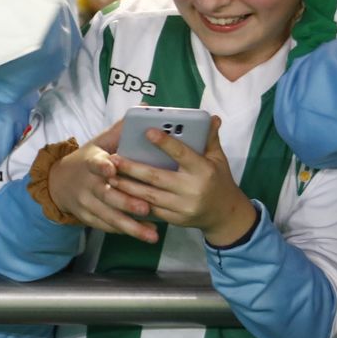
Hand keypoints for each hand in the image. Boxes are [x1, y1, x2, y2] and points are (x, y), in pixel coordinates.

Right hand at [47, 122, 157, 242]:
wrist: (58, 183)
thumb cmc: (89, 160)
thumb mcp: (99, 142)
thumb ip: (121, 130)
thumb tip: (145, 107)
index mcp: (90, 161)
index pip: (94, 163)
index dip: (102, 166)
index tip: (112, 168)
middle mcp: (86, 184)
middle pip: (106, 194)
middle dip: (126, 202)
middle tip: (146, 207)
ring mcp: (85, 203)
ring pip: (108, 215)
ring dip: (130, 225)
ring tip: (152, 234)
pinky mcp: (87, 217)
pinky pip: (106, 226)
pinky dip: (124, 231)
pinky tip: (144, 235)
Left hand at [108, 117, 257, 246]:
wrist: (226, 215)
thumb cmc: (219, 180)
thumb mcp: (218, 159)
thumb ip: (210, 139)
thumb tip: (212, 117)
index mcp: (203, 170)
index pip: (181, 154)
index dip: (165, 143)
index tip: (146, 132)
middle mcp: (192, 190)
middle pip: (156, 177)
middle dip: (133, 168)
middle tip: (113, 158)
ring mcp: (183, 207)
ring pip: (150, 196)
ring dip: (128, 186)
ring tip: (110, 176)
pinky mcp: (176, 220)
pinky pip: (152, 210)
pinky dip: (135, 202)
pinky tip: (121, 193)